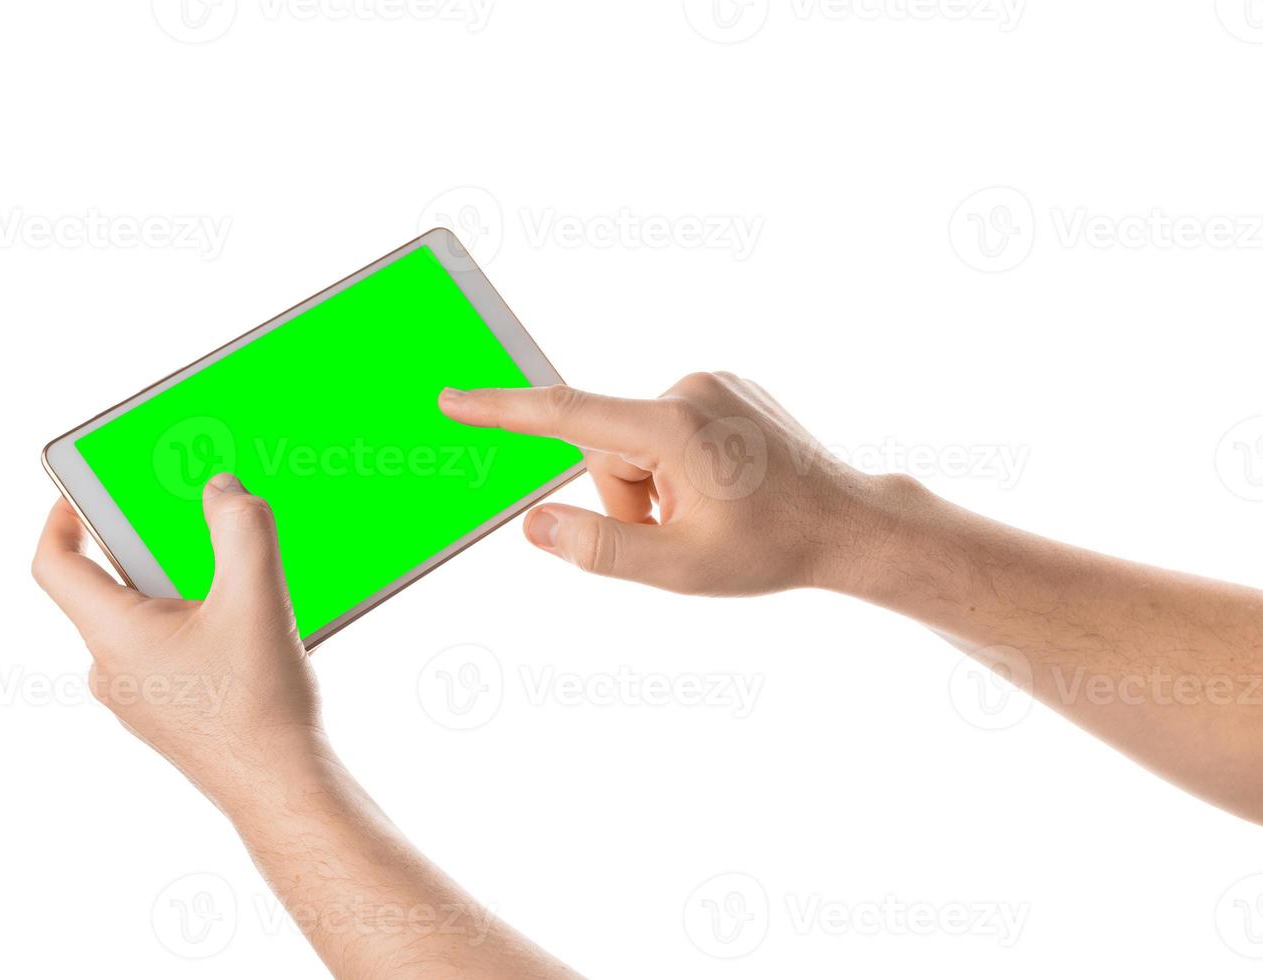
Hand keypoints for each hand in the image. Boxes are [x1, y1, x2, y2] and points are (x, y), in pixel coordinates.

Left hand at [31, 474, 322, 807]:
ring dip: (179, 588)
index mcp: (113, 635)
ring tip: (233, 576)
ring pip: (142, 621)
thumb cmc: (259, 705)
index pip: (55, 564)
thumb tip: (223, 490)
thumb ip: (241, 528)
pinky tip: (246, 625)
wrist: (280, 789)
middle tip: (185, 518)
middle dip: (147, 546)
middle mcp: (111, 668)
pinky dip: (195, 624)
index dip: (62, 515)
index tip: (83, 490)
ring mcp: (137, 696)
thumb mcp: (257, 597)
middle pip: (108, 587)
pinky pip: (166, 651)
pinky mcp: (166, 712)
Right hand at [440, 373, 894, 595]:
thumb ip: (598, 549)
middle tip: (680, 531)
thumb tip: (535, 525)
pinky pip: (665, 429)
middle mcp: (690, 388)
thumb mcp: (678, 568)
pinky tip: (723, 488)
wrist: (850, 524)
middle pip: (605, 449)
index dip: (502, 411)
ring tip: (708, 513)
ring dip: (652, 486)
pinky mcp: (725, 387)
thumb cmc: (771, 550)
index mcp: (673, 427)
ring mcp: (712, 382)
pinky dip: (674, 465)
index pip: (567, 416)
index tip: (453, 398)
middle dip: (625, 498)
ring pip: (634, 443)